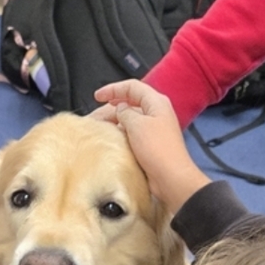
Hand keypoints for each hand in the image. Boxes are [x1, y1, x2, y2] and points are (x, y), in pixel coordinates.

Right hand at [92, 80, 209, 213]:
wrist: (170, 177)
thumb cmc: (157, 149)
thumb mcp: (136, 125)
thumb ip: (124, 112)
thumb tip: (120, 109)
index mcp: (156, 102)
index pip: (132, 87)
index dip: (113, 89)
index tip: (97, 96)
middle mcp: (156, 113)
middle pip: (129, 103)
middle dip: (109, 109)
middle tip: (93, 118)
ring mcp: (153, 129)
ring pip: (129, 120)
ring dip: (113, 123)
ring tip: (97, 130)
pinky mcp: (150, 145)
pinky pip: (132, 134)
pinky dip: (120, 135)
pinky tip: (109, 141)